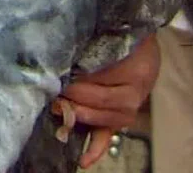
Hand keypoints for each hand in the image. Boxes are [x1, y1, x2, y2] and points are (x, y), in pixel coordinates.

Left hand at [61, 34, 159, 168]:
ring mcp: (130, 105)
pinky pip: (110, 134)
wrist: (136, 34)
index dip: (81, 81)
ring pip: (106, 119)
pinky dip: (96, 148)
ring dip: (82, 116)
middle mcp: (136, 90)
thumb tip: (61, 59)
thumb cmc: (117, 32)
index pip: (105, 79)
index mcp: (136, 68)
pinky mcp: (121, 115)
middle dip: (77, 99)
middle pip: (104, 100)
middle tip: (55, 94)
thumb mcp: (108, 34)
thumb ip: (90, 47)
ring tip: (61, 110)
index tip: (58, 78)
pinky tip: (83, 160)